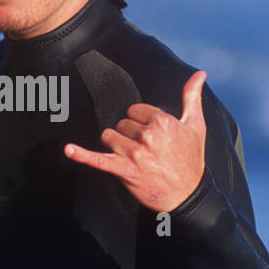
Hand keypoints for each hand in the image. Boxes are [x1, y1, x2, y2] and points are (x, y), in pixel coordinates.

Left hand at [64, 70, 206, 212]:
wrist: (188, 194)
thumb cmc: (191, 159)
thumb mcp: (195, 125)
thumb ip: (192, 96)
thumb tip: (199, 74)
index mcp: (163, 121)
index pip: (135, 110)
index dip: (142, 122)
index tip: (152, 135)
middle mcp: (147, 136)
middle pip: (122, 124)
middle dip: (130, 135)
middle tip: (147, 150)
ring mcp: (134, 153)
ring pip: (109, 137)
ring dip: (117, 146)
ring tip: (134, 157)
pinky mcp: (124, 169)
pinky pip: (98, 159)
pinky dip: (81, 155)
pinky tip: (69, 149)